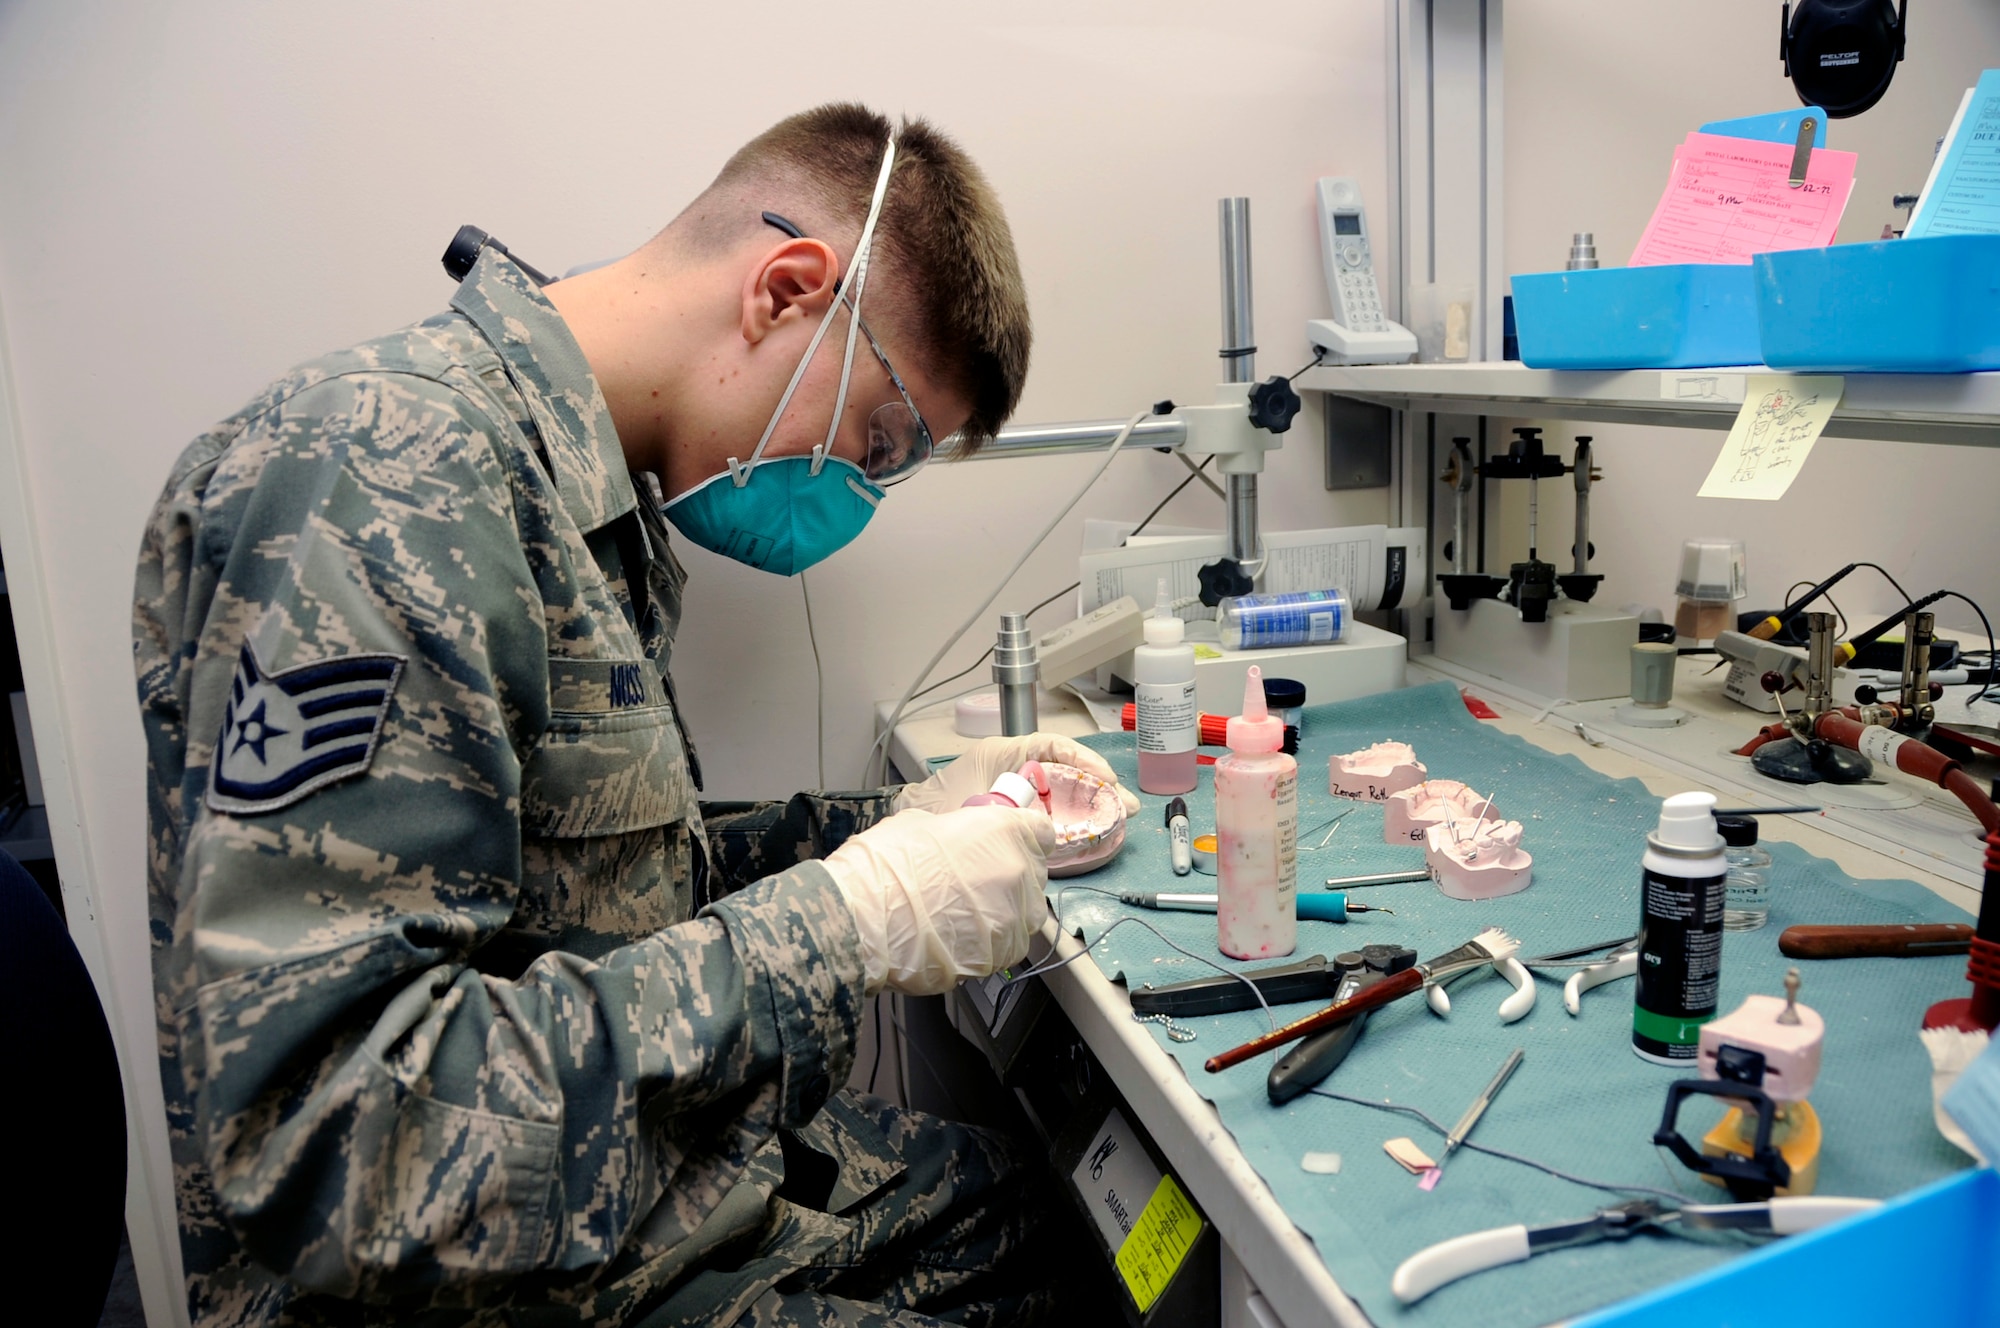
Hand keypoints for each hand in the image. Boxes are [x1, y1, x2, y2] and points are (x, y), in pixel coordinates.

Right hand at [821, 807, 1055, 995]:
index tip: (1004, 846)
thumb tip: (954, 840)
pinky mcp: (998, 958)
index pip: (1040, 832)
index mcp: (1005, 831)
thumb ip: (953, 831)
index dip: (1021, 839)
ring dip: (1000, 915)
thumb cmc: (884, 864)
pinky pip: (1002, 949)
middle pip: (1032, 877)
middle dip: (1009, 878)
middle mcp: (1020, 875)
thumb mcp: (917, 824)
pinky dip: (985, 945)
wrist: (863, 919)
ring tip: (958, 917)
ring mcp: (1012, 921)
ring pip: (1022, 917)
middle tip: (969, 884)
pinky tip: (953, 940)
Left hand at [893, 733, 1139, 817]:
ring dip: (1094, 804)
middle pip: (1067, 771)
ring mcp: (1023, 796)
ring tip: (1120, 818)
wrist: (911, 831)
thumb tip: (1034, 823)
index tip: (1103, 777)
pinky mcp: (1022, 820)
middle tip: (1125, 806)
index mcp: (1004, 754)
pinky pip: (1055, 818)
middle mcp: (1018, 772)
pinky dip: (1076, 824)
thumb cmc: (932, 804)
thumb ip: (999, 804)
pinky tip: (1094, 835)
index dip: (1082, 759)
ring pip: (1066, 794)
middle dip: (1099, 786)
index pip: (1052, 746)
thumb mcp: (968, 796)